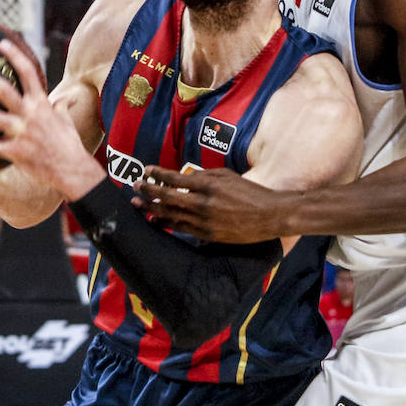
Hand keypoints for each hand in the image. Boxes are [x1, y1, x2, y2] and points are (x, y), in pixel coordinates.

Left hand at [0, 40, 101, 199]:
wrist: (72, 169)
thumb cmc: (69, 144)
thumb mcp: (67, 121)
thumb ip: (62, 106)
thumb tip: (71, 97)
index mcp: (41, 103)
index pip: (28, 73)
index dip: (15, 57)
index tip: (2, 44)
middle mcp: (30, 114)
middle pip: (5, 91)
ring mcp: (22, 133)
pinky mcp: (16, 152)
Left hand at [132, 167, 287, 242]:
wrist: (270, 215)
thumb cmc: (250, 192)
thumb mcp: (227, 175)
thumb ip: (203, 175)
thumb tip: (182, 177)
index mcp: (209, 185)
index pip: (175, 179)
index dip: (157, 174)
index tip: (146, 170)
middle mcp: (203, 203)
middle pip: (167, 197)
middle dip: (148, 191)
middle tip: (135, 186)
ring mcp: (204, 221)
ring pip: (171, 214)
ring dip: (151, 208)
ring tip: (137, 203)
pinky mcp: (207, 235)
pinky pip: (181, 228)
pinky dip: (166, 223)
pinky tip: (154, 220)